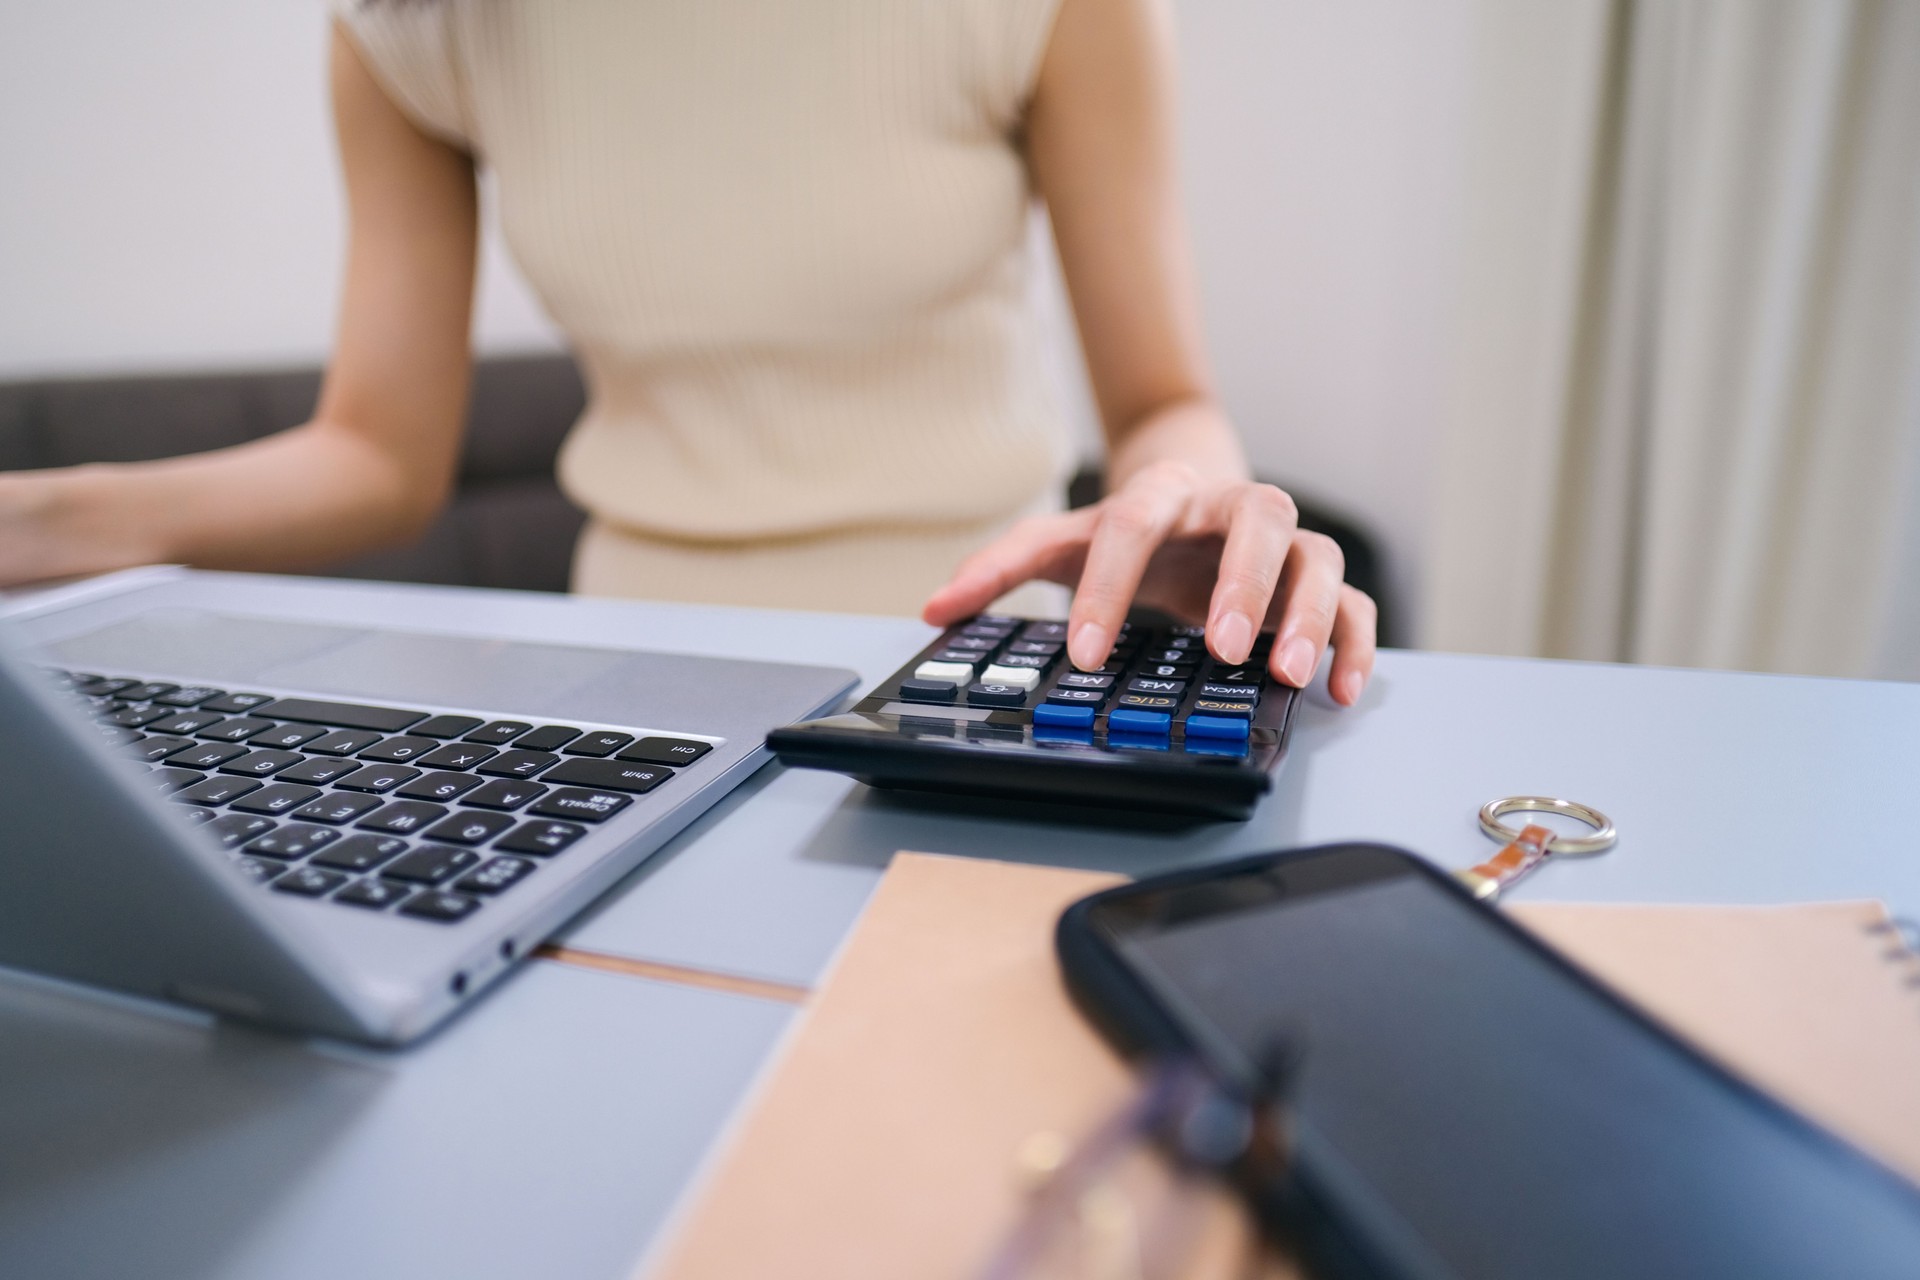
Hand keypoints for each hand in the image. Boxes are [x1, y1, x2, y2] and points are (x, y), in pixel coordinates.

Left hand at [923, 462, 1376, 704]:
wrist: (1193, 503)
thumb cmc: (1128, 533)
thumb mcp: (1061, 543)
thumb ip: (1000, 568)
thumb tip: (934, 607)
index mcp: (1162, 494)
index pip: (1134, 524)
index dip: (1108, 587)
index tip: (1086, 654)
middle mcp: (1233, 509)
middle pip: (1257, 517)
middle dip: (1242, 580)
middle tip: (1219, 646)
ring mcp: (1284, 543)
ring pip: (1318, 558)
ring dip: (1306, 614)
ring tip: (1282, 673)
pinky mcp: (1315, 583)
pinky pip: (1356, 606)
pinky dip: (1351, 645)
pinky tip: (1336, 691)